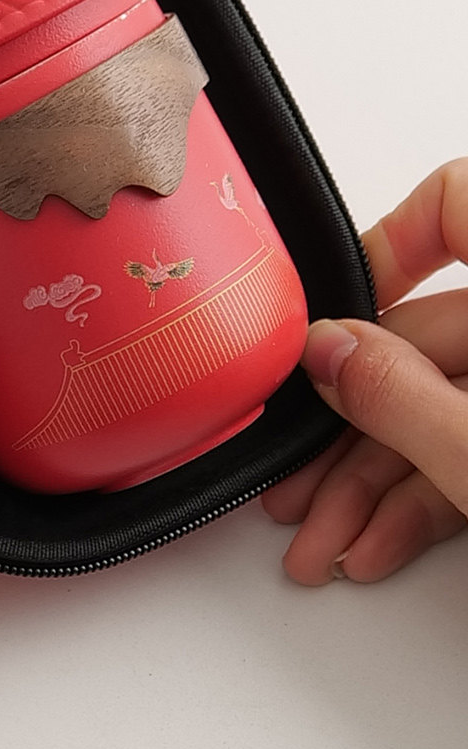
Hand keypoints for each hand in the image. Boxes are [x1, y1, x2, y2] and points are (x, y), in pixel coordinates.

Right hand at [262, 159, 467, 582]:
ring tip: (323, 540)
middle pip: (427, 342)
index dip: (392, 240)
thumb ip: (403, 403)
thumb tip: (328, 353)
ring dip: (373, 482)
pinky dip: (426, 499)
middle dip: (350, 431)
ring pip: (443, 407)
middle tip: (296, 480)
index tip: (335, 298)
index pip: (459, 204)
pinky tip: (375, 544)